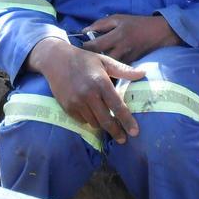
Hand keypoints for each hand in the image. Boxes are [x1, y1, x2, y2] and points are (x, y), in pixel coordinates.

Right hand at [27, 37, 144, 143]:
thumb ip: (124, 70)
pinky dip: (89, 120)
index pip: (117, 106)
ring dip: (102, 125)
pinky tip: (92, 115)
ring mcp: (77, 102)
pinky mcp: (67, 107)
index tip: (135, 132)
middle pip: (106, 120)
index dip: (127, 121)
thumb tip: (143, 74)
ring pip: (94, 123)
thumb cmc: (84, 60)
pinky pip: (82, 121)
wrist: (56, 59)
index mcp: (101, 82)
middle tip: (123, 139)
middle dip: (116, 132)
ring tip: (108, 123)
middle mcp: (89, 94)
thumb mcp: (104, 61)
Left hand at [83, 14, 181, 63]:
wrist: (159, 33)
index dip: (83, 49)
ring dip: (98, 68)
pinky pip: (116, 71)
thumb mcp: (118, 18)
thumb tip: (84, 30)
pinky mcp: (131, 65)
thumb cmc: (136, 23)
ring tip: (88, 68)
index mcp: (116, 35)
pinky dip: (108, 71)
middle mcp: (121, 49)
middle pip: (99, 60)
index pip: (94, 45)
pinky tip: (101, 71)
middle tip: (80, 62)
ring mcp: (126, 59)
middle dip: (89, 62)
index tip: (76, 50)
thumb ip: (101, 24)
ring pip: (107, 68)